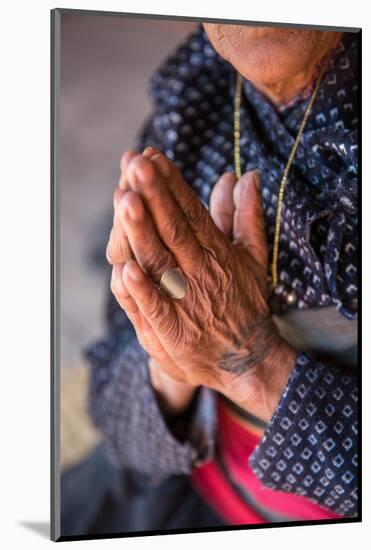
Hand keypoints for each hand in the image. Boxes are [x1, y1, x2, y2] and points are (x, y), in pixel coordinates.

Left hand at [109, 148, 296, 421]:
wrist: (246, 359)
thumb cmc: (243, 303)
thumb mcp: (251, 258)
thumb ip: (244, 216)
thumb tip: (244, 176)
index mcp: (217, 254)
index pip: (192, 213)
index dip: (172, 185)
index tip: (153, 157)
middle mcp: (200, 275)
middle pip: (172, 231)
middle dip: (154, 196)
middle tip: (136, 164)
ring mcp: (185, 305)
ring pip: (159, 264)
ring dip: (141, 233)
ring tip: (125, 199)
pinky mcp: (172, 334)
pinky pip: (154, 311)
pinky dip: (140, 292)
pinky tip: (124, 269)